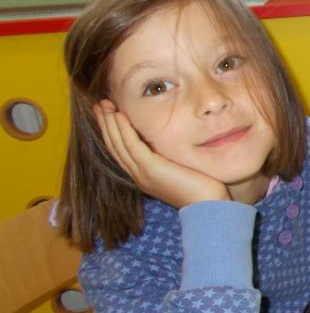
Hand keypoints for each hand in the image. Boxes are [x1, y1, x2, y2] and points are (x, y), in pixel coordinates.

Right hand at [94, 100, 229, 207]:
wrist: (208, 207)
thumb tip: (172, 140)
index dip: (112, 132)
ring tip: (103, 105)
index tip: (106, 114)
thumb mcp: (180, 169)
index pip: (122, 151)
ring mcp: (143, 173)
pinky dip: (124, 130)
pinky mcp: (151, 169)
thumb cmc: (202, 189)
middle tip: (98, 105)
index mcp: (144, 176)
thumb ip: (171, 157)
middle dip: (105, 124)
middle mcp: (139, 175)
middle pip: (115, 146)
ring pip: (119, 145)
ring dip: (109, 124)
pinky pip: (132, 146)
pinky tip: (118, 116)